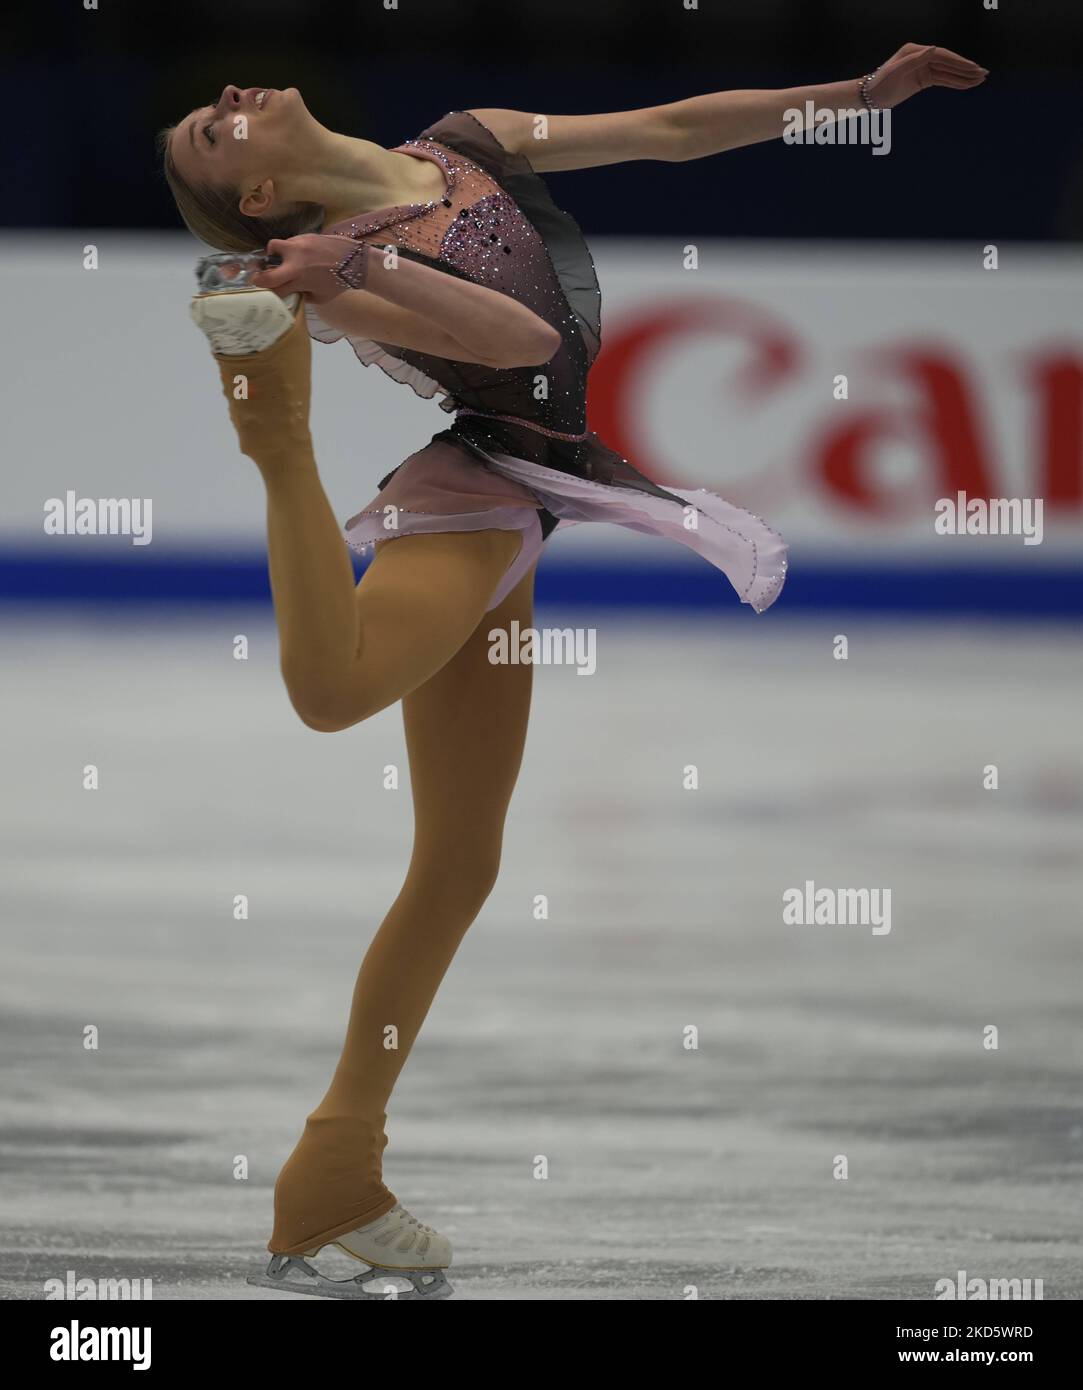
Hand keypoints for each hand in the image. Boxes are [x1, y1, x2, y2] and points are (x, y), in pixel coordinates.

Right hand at [250, 233, 365, 304]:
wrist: (355, 262)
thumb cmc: (338, 283)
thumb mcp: (319, 297)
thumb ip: (301, 295)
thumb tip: (290, 292)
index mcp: (299, 279)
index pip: (273, 287)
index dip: (266, 291)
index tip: (263, 291)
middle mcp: (295, 261)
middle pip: (265, 267)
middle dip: (259, 274)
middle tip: (260, 276)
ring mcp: (298, 245)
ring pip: (273, 246)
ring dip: (273, 255)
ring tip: (281, 260)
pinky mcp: (304, 236)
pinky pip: (289, 242)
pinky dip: (289, 250)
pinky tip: (299, 255)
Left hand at [865, 43, 987, 109]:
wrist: (869, 97)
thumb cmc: (879, 84)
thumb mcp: (895, 72)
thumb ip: (915, 60)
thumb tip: (934, 48)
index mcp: (915, 51)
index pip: (942, 55)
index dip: (958, 61)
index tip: (972, 67)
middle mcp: (921, 56)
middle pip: (948, 62)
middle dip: (966, 68)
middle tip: (983, 73)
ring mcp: (923, 68)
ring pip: (948, 72)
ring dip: (964, 77)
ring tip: (980, 80)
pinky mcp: (923, 79)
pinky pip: (942, 80)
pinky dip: (954, 83)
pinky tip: (967, 85)